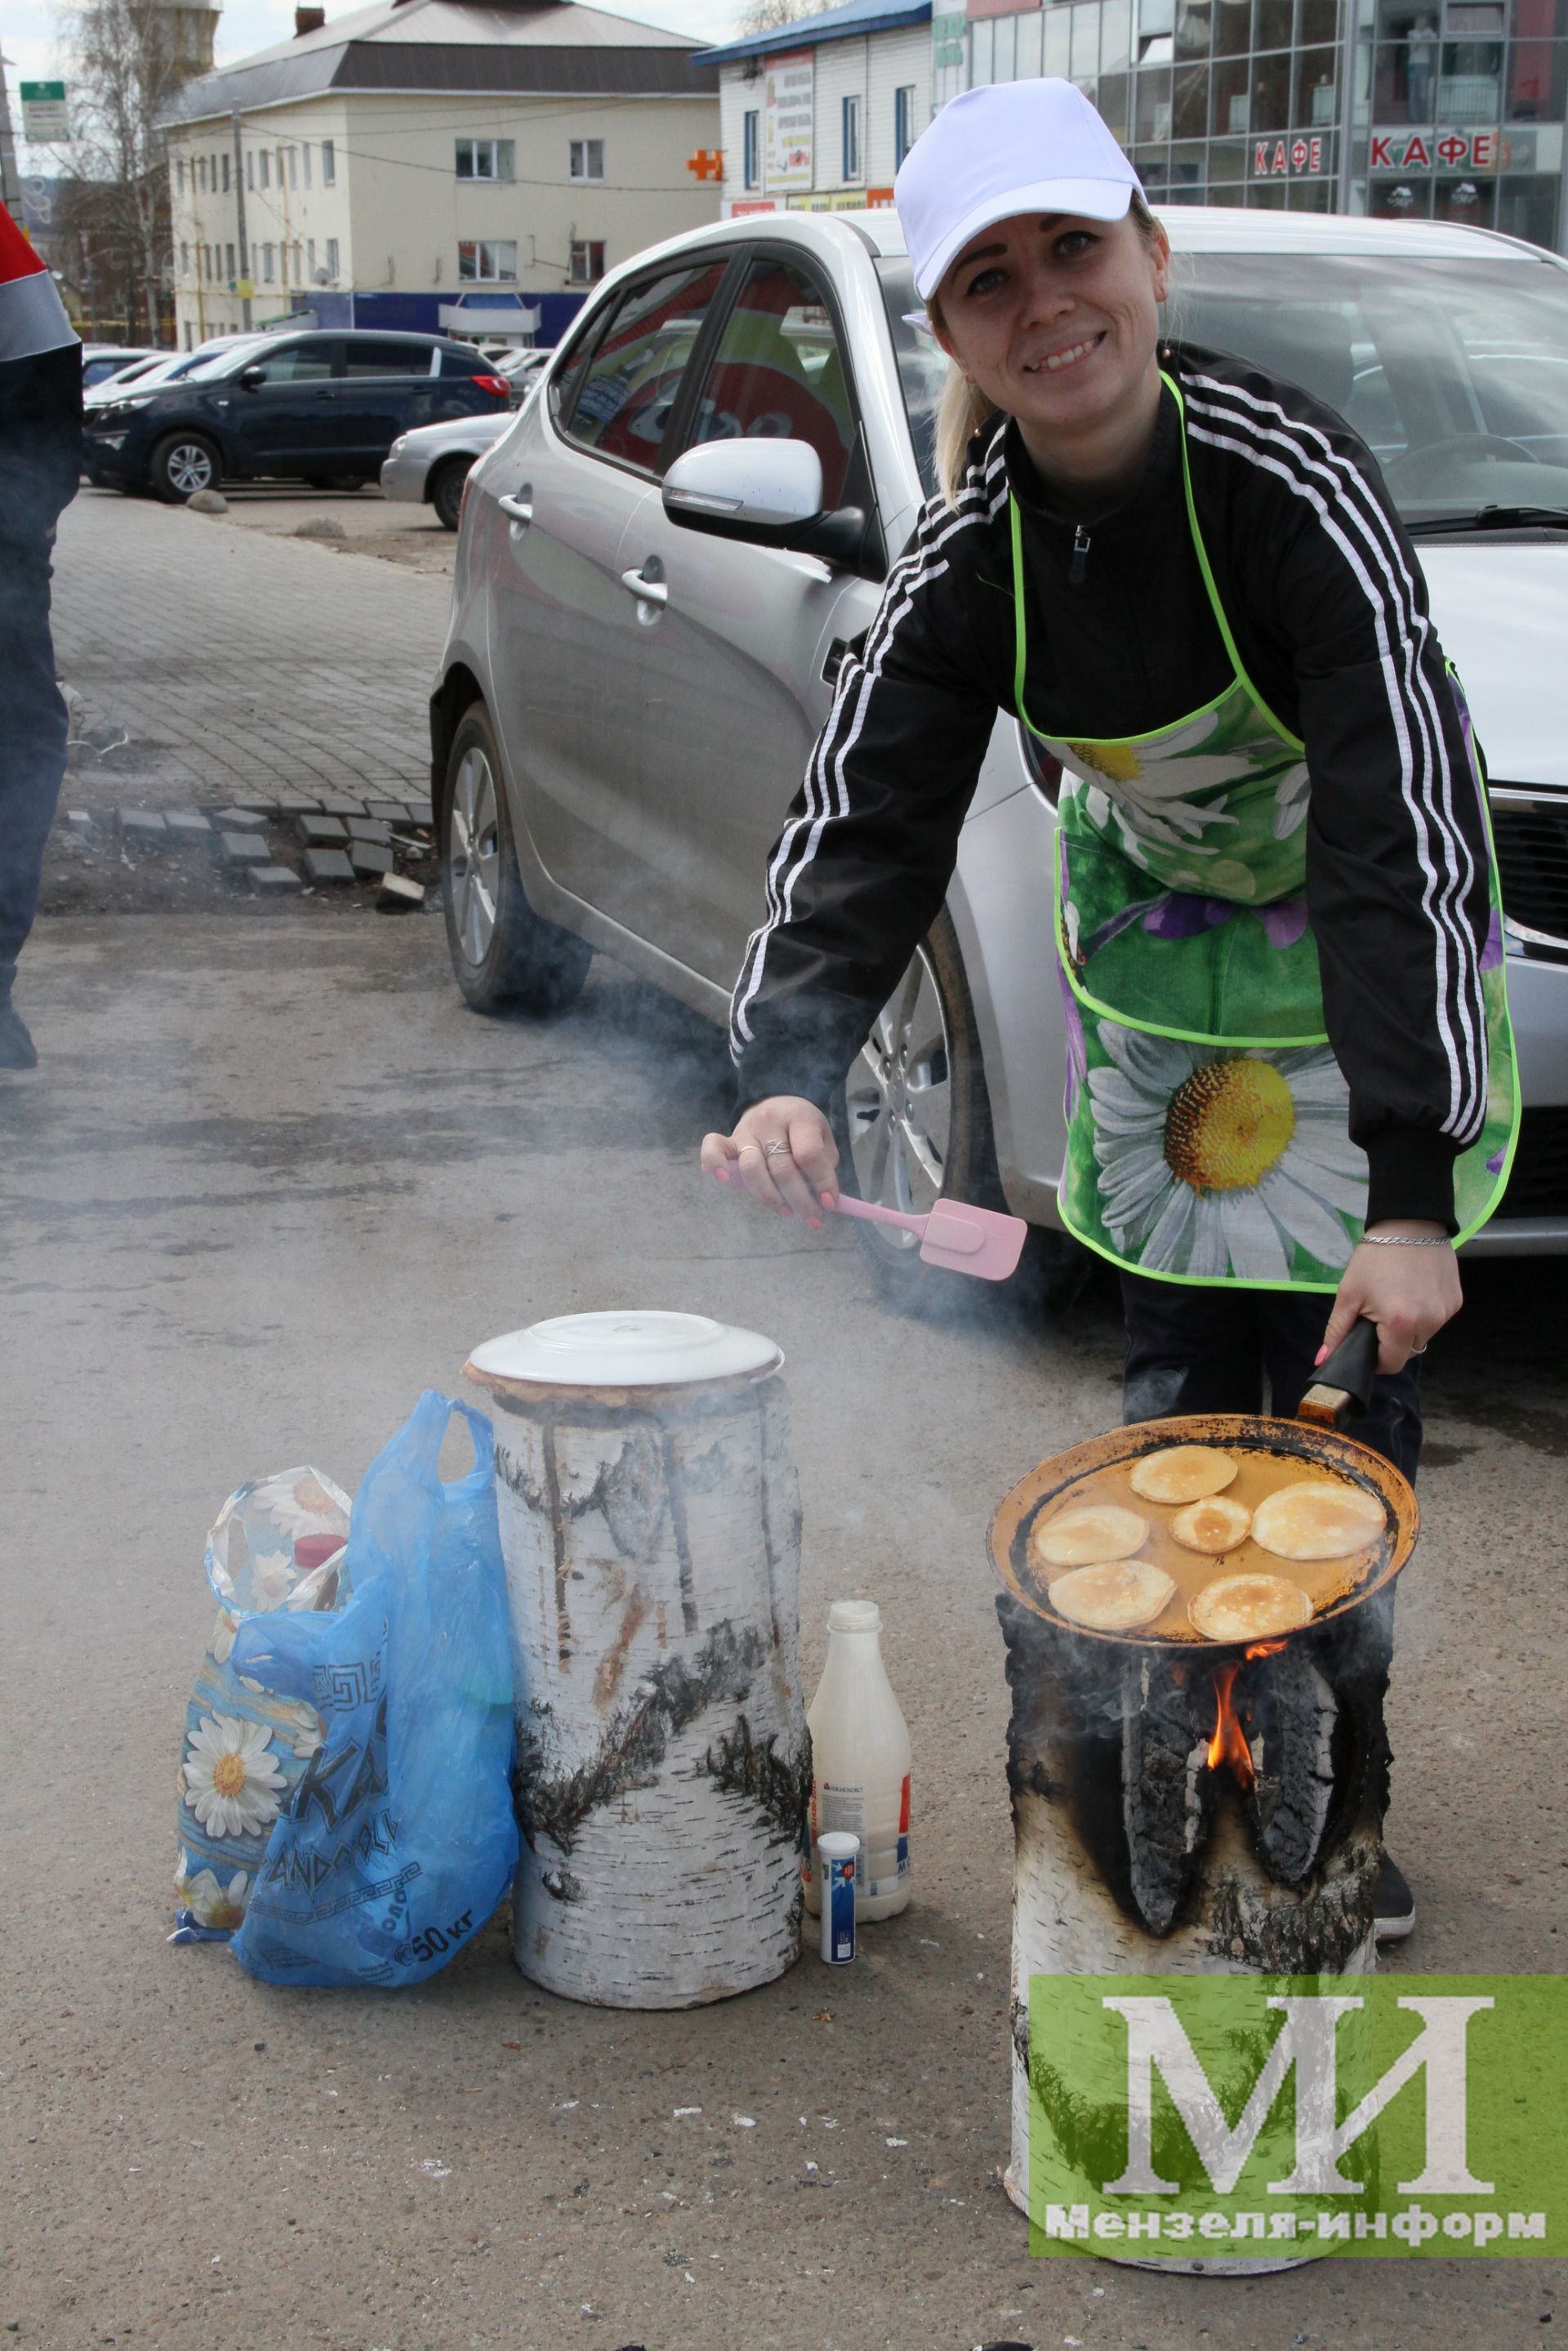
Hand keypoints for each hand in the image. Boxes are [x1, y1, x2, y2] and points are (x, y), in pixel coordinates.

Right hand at [700, 1097, 838, 1227]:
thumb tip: (825, 1200)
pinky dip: (714, 1163)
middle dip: (801, 1199)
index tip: (830, 1203)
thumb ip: (824, 1166)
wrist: (777, 1107)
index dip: (821, 1181)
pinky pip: (713, 1149)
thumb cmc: (802, 1129)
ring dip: (771, 1197)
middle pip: (782, 1167)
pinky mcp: (728, 1140)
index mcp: (799, 1116)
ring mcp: (746, 1131)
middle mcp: (770, 1121)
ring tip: (788, 1211)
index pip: (809, 1153)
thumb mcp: (823, 1139)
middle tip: (814, 1219)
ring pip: (752, 1169)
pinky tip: (724, 1180)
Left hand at [1319, 1220, 1461, 1375]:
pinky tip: (1414, 1292)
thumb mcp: (1349, 1294)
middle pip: (1408, 1352)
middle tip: (1379, 1318)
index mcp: (1401, 1324)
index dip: (1376, 1360)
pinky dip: (1425, 1313)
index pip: (1391, 1364)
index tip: (1367, 1345)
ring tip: (1397, 1301)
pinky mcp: (1456, 1301)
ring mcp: (1446, 1312)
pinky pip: (1437, 1320)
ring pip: (1424, 1336)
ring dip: (1410, 1329)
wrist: (1409, 1223)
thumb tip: (1324, 1360)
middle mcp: (1430, 1323)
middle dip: (1391, 1343)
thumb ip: (1337, 1330)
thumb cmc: (1374, 1258)